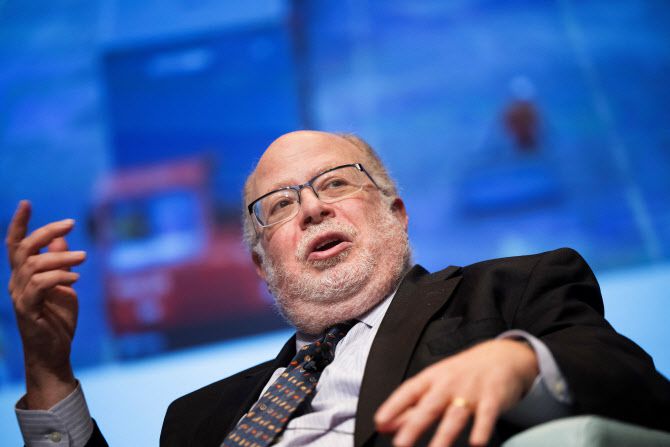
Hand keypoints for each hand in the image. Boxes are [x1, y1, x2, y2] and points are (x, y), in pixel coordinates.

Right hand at [6, 200, 86, 408]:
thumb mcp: (63, 286)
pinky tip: (75, 278)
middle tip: (72, 223)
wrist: (54, 352)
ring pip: (34, 264)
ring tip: (84, 257)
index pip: (16, 244)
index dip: (19, 223)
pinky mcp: (28, 310)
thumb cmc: (57, 320)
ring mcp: (20, 296)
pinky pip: (39, 285)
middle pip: (24, 248)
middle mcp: (16, 282)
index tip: (26, 203)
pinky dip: (59, 277)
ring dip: (61, 257)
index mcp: (24, 275)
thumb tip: (61, 239)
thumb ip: (59, 263)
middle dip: (46, 231)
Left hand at [374, 339, 538, 446]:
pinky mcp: (493, 398)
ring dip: (444, 435)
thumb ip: (409, 406)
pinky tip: (476, 443)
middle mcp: (448, 384)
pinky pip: (487, 415)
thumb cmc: (461, 374)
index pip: (408, 392)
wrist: (501, 357)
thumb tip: (384, 425)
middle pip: (429, 407)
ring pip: (455, 415)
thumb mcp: (434, 384)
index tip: (380, 421)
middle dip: (414, 426)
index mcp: (431, 379)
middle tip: (400, 444)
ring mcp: (471, 391)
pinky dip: (482, 429)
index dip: (393, 406)